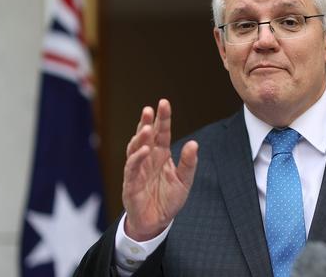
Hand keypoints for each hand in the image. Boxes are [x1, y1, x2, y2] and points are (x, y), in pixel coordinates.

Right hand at [122, 99, 197, 240]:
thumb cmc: (169, 200)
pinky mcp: (131, 183)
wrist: (157, 223)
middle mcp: (148, 159)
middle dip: (147, 122)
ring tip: (147, 127)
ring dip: (140, 138)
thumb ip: (189, 163)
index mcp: (162, 155)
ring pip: (135, 149)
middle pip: (147, 137)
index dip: (163, 119)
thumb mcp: (184, 180)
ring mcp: (138, 170)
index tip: (164, 103)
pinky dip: (137, 158)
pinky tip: (143, 149)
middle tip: (149, 109)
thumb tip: (194, 143)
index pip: (162, 133)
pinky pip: (132, 168)